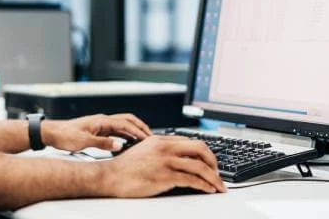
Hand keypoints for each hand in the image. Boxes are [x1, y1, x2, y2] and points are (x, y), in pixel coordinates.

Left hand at [41, 113, 151, 151]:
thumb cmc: (64, 135)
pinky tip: (127, 142)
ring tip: (143, 139)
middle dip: (140, 127)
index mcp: (101, 121)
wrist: (51, 133)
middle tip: (151, 136)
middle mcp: (102, 120)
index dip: (138, 131)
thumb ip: (102, 144)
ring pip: (122, 124)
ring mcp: (100, 124)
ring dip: (133, 130)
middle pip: (127, 120)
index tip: (148, 139)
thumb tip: (119, 145)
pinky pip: (116, 130)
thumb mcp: (84, 142)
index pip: (125, 124)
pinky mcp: (97, 130)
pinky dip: (125, 134)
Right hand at [100, 135, 226, 195]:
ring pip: (200, 166)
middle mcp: (165, 148)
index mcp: (160, 140)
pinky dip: (204, 185)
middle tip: (218, 173)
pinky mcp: (164, 177)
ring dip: (214, 178)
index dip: (206, 154)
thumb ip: (160, 150)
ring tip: (219, 186)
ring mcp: (165, 162)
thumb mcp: (144, 150)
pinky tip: (208, 190)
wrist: (109, 176)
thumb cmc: (124, 168)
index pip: (191, 142)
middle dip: (214, 162)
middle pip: (201, 149)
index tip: (211, 164)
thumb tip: (177, 157)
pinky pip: (192, 180)